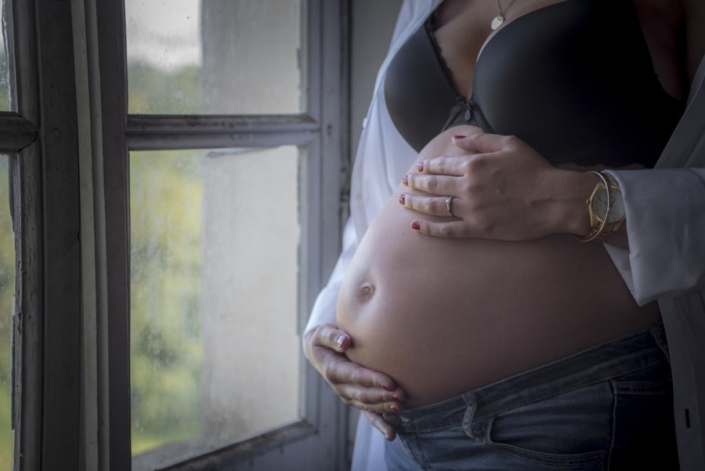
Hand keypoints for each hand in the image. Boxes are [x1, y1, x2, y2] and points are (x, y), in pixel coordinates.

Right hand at [303, 323, 406, 439]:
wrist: (321, 351)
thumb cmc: (325, 339)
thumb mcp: (323, 333)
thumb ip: (333, 336)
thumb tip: (346, 341)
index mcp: (333, 370)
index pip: (355, 376)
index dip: (372, 380)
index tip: (390, 382)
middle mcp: (340, 387)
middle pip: (363, 394)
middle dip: (382, 397)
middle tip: (401, 395)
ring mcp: (348, 396)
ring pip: (367, 406)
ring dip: (384, 408)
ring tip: (401, 405)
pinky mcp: (356, 400)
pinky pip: (368, 415)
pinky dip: (380, 424)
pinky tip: (391, 434)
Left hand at [399, 132, 591, 239]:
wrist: (554, 199)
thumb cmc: (535, 169)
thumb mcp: (510, 144)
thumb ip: (480, 142)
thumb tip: (456, 140)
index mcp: (474, 164)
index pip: (441, 165)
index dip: (426, 167)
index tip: (417, 168)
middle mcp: (468, 186)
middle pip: (433, 185)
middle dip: (415, 184)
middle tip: (404, 183)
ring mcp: (471, 209)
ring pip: (435, 207)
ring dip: (415, 203)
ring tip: (403, 201)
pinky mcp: (478, 228)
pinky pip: (447, 230)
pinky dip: (429, 228)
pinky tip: (416, 226)